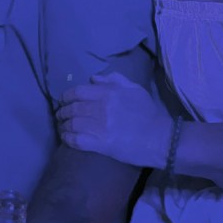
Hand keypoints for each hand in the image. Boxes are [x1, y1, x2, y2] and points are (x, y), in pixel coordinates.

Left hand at [56, 72, 172, 168]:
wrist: (161, 139)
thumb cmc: (148, 113)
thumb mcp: (134, 89)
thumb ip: (114, 80)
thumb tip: (93, 78)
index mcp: (108, 93)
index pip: (78, 92)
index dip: (66, 96)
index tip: (63, 100)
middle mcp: (100, 108)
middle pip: (72, 108)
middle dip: (63, 111)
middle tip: (60, 115)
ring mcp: (99, 127)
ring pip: (72, 124)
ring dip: (63, 125)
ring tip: (62, 127)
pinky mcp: (101, 144)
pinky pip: (77, 140)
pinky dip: (68, 139)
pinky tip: (66, 138)